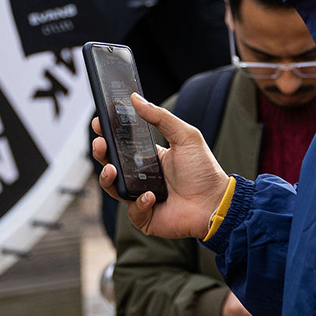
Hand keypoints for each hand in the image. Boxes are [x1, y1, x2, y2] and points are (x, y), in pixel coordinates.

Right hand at [91, 93, 230, 238]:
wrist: (216, 203)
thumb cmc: (204, 171)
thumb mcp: (185, 136)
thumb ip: (161, 117)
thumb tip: (136, 99)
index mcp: (148, 158)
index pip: (121, 145)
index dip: (107, 135)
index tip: (99, 123)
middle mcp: (141, 177)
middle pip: (111, 165)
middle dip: (100, 153)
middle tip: (100, 144)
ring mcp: (141, 197)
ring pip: (113, 188)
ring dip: (107, 178)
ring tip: (112, 170)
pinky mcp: (145, 217)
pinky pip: (132, 211)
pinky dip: (138, 203)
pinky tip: (150, 196)